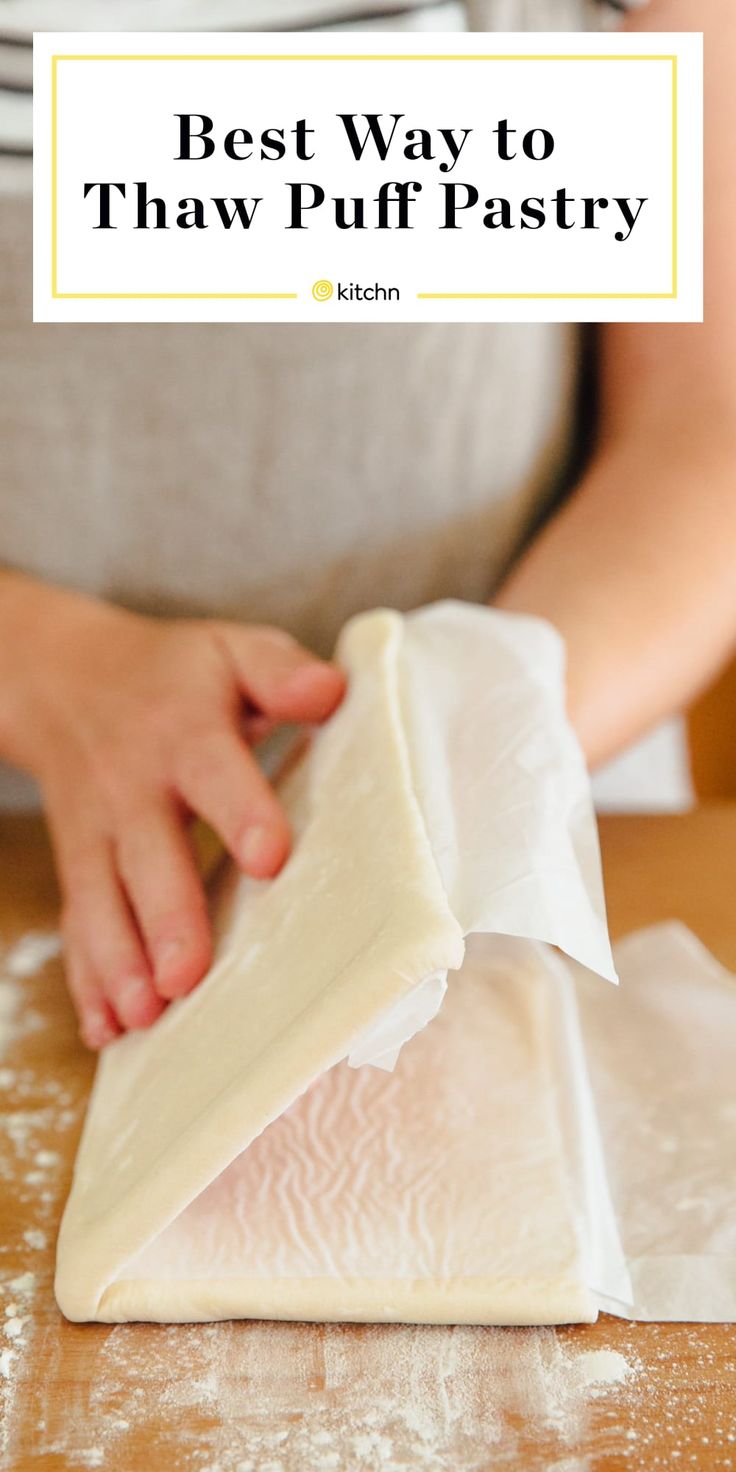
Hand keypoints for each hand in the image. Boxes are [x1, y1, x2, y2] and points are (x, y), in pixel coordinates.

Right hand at [0, 578, 344, 1048]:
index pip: (214, 773)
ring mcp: (98, 832)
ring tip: (142, 1017)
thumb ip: (279, 670)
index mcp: (184, 733)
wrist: (65, 678)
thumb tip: (331, 690)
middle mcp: (134, 787)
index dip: (242, 813)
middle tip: (183, 977)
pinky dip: (85, 979)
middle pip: (148, 856)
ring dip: (119, 961)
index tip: (270, 858)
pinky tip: (104, 1030)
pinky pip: (78, 923)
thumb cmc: (175, 674)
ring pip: (102, 900)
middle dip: (165, 918)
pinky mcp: (80, 865)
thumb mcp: (229, 650)